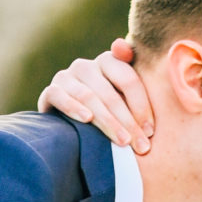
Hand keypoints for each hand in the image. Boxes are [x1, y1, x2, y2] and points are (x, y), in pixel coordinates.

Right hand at [38, 39, 153, 153]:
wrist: (68, 126)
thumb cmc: (105, 114)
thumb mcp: (123, 101)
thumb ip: (134, 85)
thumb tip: (135, 55)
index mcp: (108, 62)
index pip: (128, 79)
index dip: (141, 105)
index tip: (151, 131)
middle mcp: (86, 66)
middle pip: (110, 92)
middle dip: (128, 121)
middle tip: (141, 145)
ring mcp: (66, 77)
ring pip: (88, 96)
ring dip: (107, 121)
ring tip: (122, 142)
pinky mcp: (50, 91)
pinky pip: (59, 96)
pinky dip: (72, 107)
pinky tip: (86, 119)